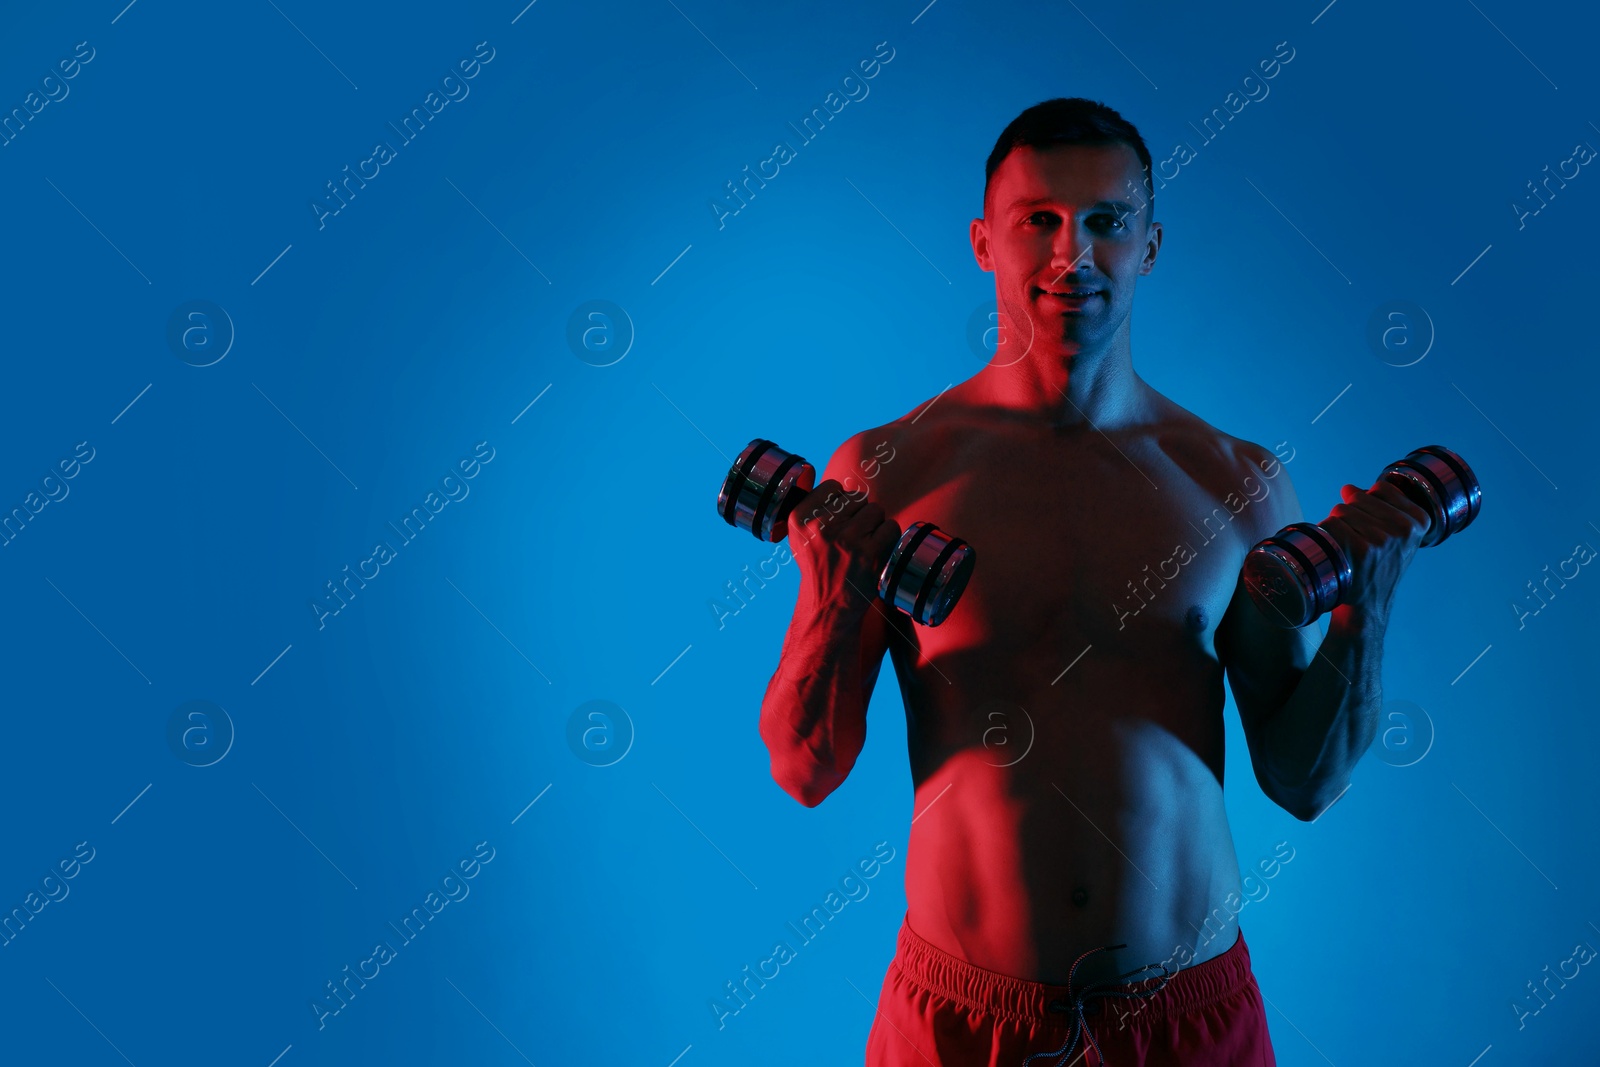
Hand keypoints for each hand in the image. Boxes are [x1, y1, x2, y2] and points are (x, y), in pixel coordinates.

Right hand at [788, 479, 901, 617]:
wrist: (827, 606)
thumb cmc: (817, 567)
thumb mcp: (799, 537)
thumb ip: (812, 509)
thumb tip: (838, 486)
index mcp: (800, 520)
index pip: (832, 487)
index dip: (840, 501)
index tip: (838, 519)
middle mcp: (821, 528)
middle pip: (857, 497)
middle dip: (858, 514)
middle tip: (851, 538)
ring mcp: (847, 540)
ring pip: (875, 510)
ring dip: (874, 525)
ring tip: (863, 544)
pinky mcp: (871, 553)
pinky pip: (891, 526)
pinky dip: (888, 537)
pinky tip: (875, 551)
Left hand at [1319, 477, 1432, 623]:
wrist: (1369, 605)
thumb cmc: (1377, 567)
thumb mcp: (1396, 537)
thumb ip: (1381, 508)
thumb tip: (1348, 488)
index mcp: (1418, 521)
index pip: (1381, 488)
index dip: (1367, 502)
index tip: (1371, 525)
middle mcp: (1404, 529)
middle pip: (1357, 497)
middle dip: (1349, 514)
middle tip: (1356, 541)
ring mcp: (1382, 539)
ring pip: (1341, 509)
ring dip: (1336, 525)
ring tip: (1347, 548)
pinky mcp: (1360, 549)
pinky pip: (1330, 523)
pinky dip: (1325, 534)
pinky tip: (1335, 551)